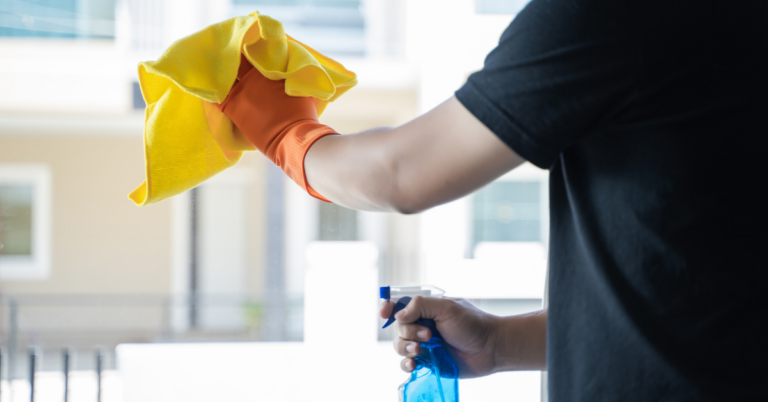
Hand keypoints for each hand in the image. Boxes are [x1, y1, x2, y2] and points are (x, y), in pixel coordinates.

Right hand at [380, 296, 501, 378]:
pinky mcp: (427, 362)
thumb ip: (420, 306)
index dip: (388, 307)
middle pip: (397, 327)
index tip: (384, 312)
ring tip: (421, 350)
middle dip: (408, 331)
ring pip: (399, 346)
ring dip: (405, 348)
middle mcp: (422, 325)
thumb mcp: (447, 307)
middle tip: (428, 335)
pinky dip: (406, 363)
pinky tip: (414, 364)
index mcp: (425, 309)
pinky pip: (406, 363)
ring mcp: (423, 344)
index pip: (399, 305)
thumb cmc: (472, 324)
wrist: (490, 348)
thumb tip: (397, 315)